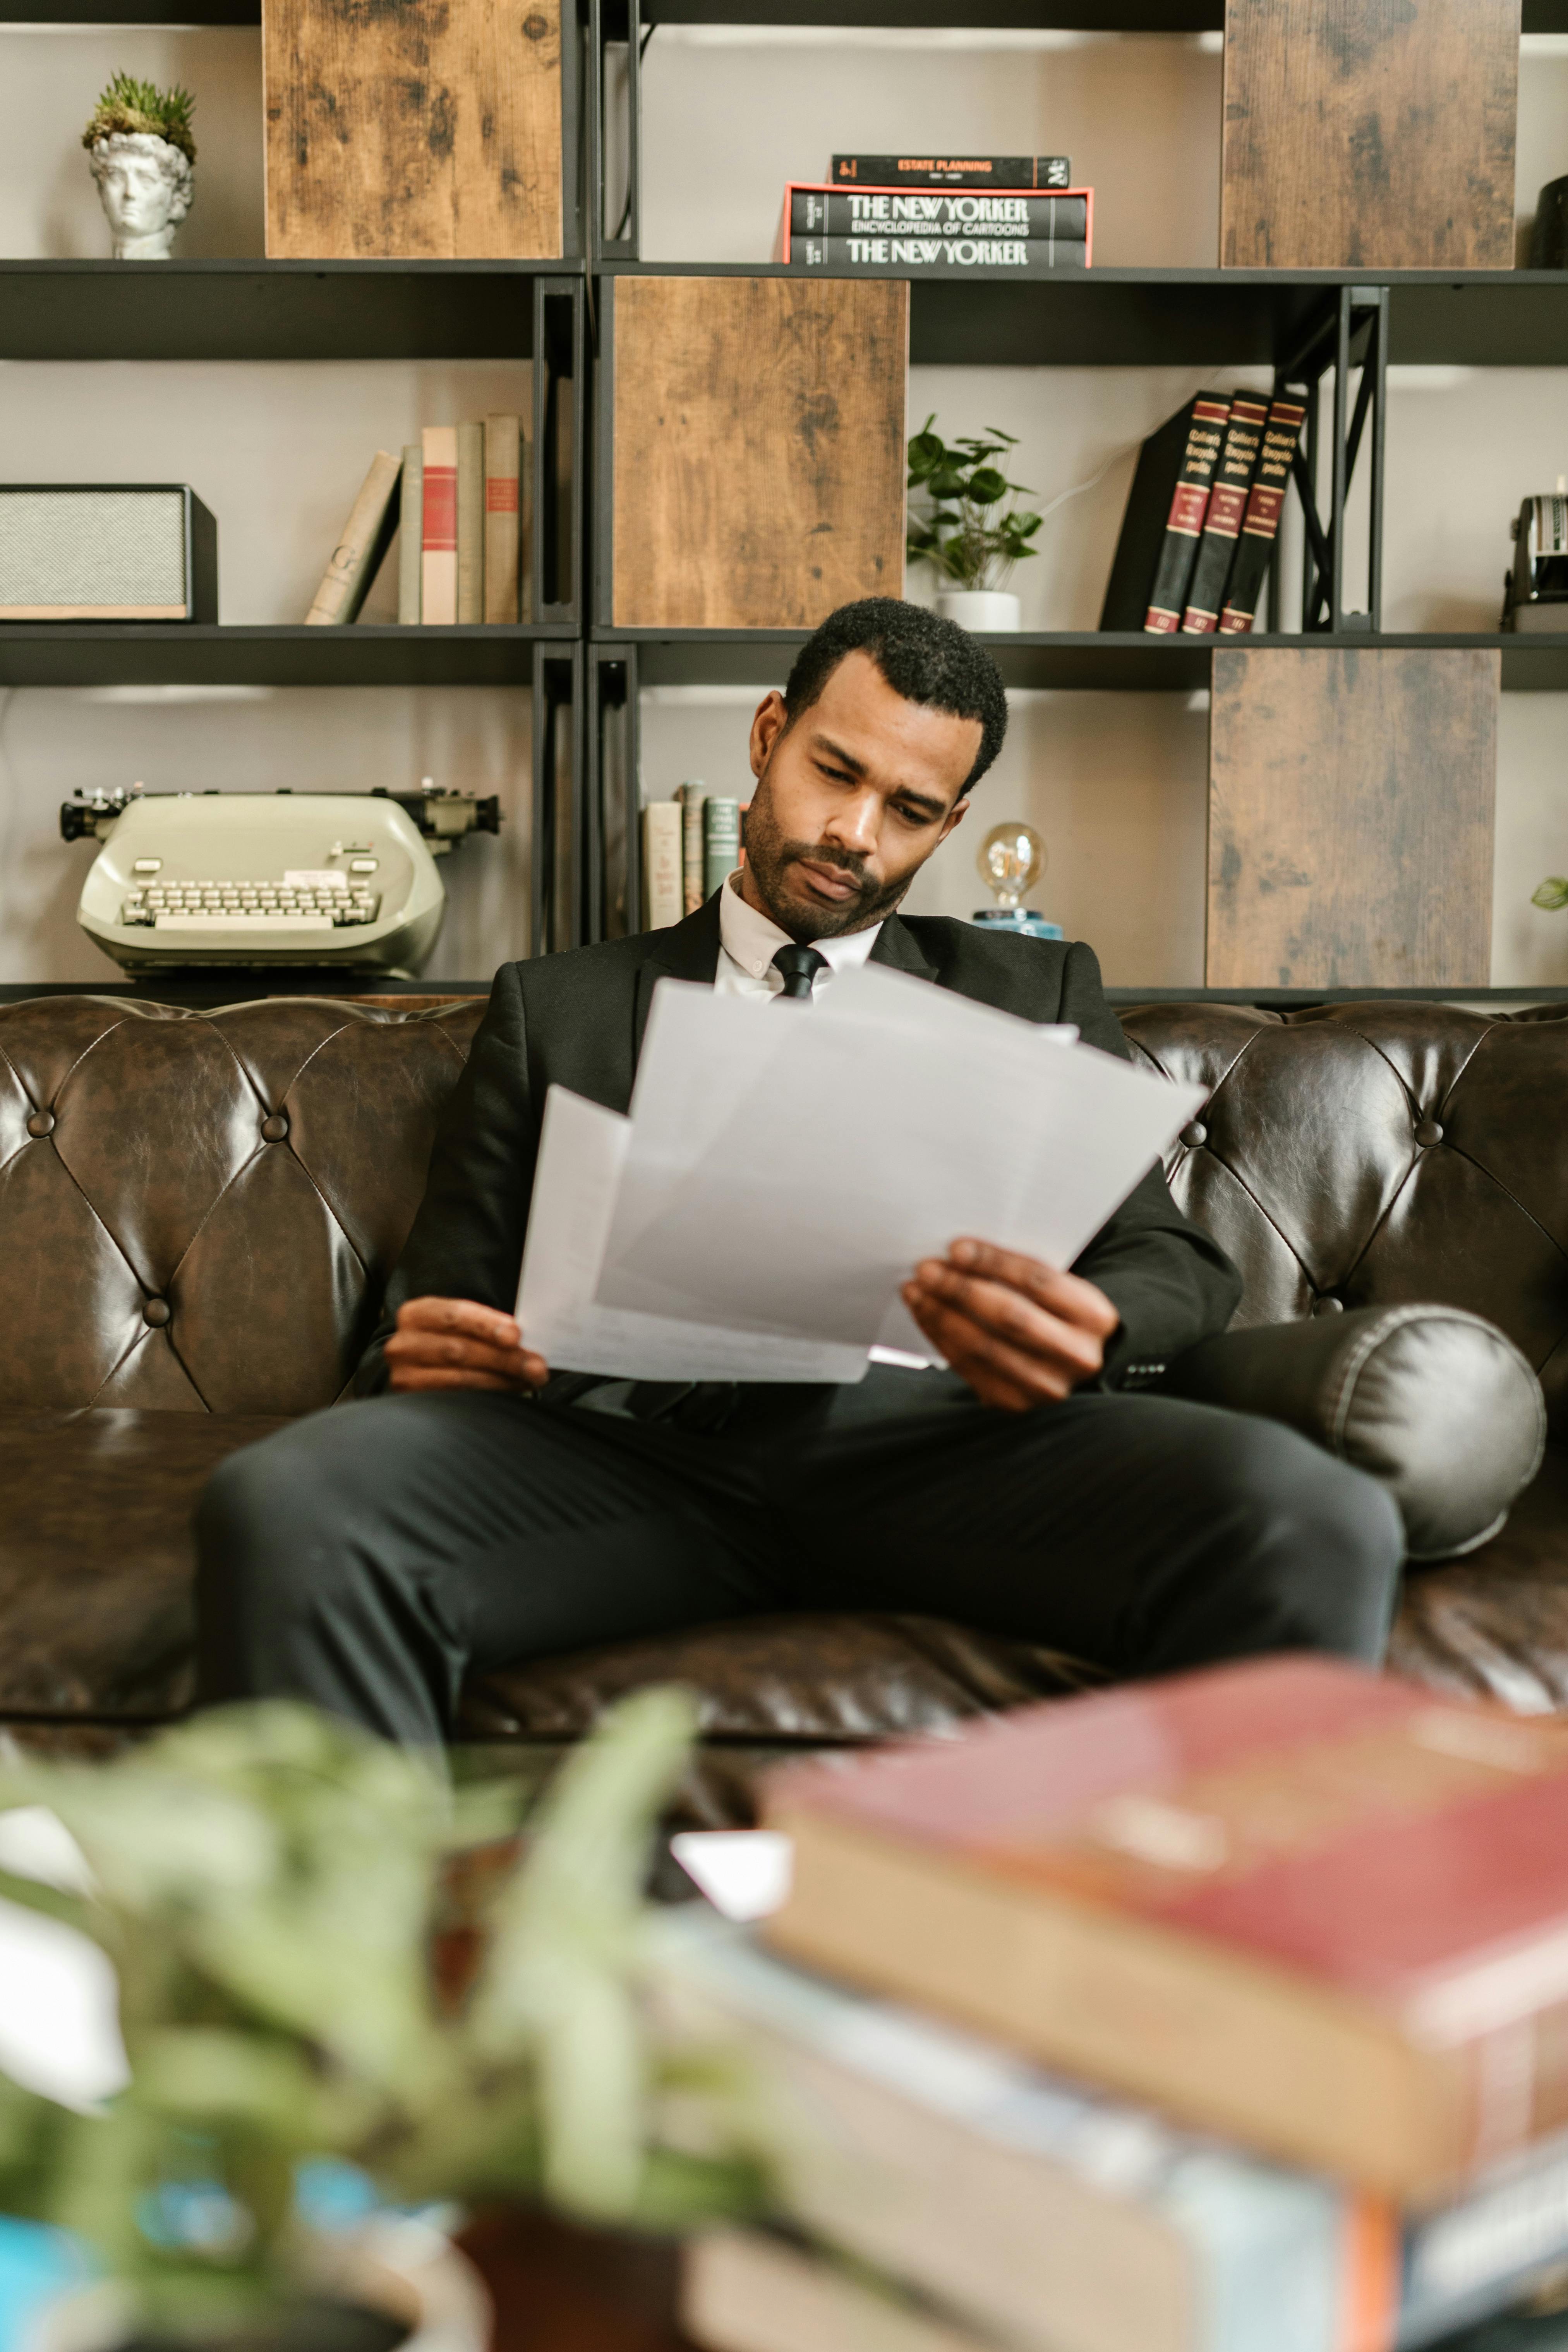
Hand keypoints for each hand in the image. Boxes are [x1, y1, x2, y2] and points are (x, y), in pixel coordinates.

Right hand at [385, 1297, 548, 1394]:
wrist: (417, 1367)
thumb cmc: (447, 1341)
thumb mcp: (459, 1325)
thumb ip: (484, 1326)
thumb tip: (523, 1338)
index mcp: (417, 1314)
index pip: (454, 1315)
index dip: (487, 1325)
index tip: (516, 1336)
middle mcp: (404, 1344)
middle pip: (460, 1350)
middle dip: (505, 1358)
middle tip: (537, 1366)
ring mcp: (404, 1375)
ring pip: (460, 1379)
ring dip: (502, 1380)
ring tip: (530, 1380)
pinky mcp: (412, 1402)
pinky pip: (456, 1400)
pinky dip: (488, 1395)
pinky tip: (509, 1392)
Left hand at [901, 1239, 1119, 1412]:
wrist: (1070, 1362)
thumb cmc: (1056, 1312)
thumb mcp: (1058, 1288)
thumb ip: (1022, 1272)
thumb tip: (961, 1253)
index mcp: (1094, 1316)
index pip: (1038, 1281)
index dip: (994, 1262)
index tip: (956, 1247)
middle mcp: (1077, 1356)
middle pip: (1009, 1316)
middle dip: (961, 1289)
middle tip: (927, 1269)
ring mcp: (1046, 1385)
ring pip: (984, 1346)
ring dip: (941, 1314)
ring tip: (916, 1290)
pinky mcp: (1015, 1403)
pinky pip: (968, 1367)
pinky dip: (940, 1337)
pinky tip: (925, 1314)